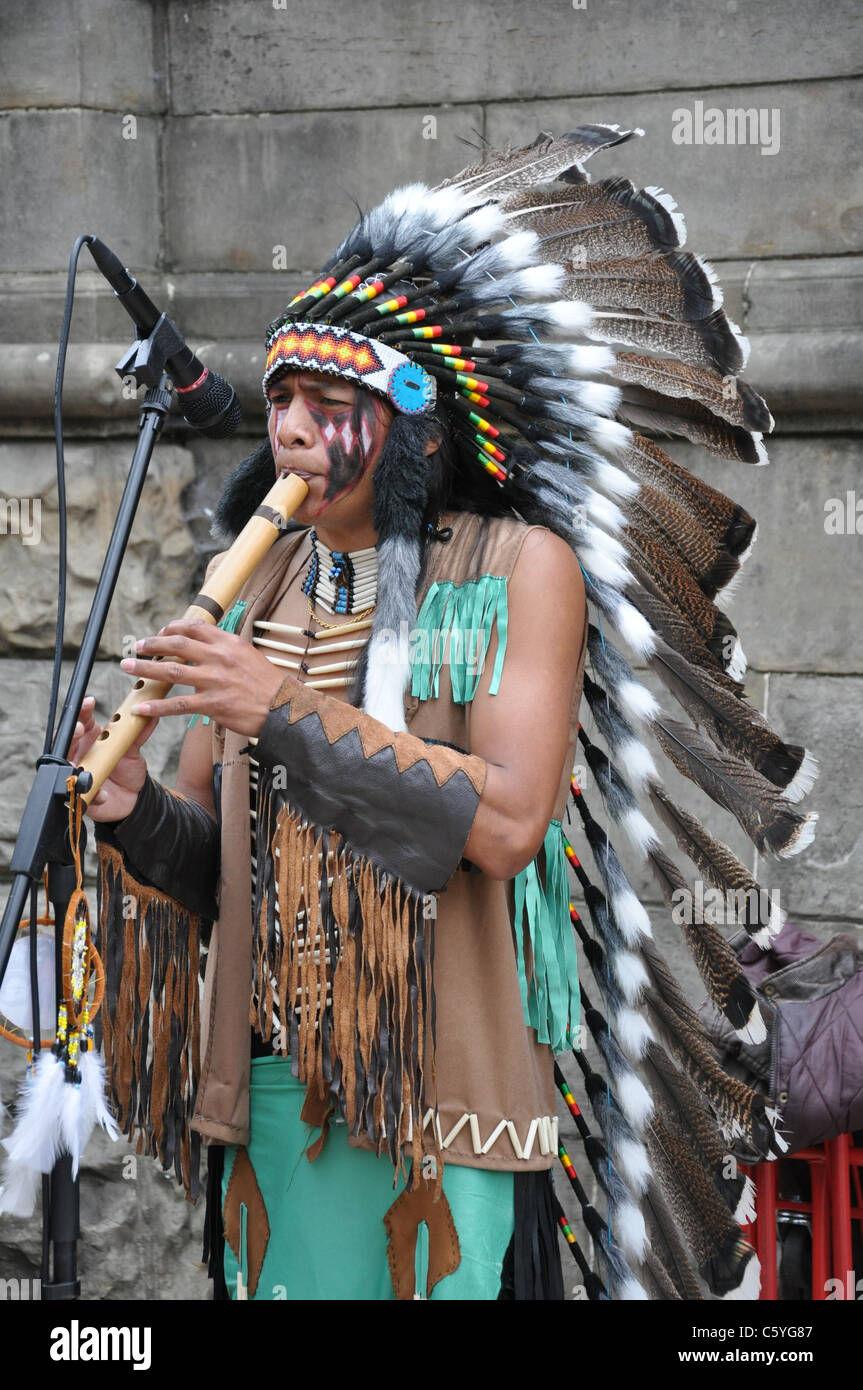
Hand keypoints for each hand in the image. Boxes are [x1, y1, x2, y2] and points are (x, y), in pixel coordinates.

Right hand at [67, 695, 156, 821]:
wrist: (134, 798)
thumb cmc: (128, 769)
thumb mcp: (133, 750)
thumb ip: (139, 733)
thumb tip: (152, 713)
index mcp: (91, 739)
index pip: (82, 721)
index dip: (82, 711)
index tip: (90, 702)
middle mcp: (80, 755)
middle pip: (67, 741)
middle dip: (71, 733)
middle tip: (80, 729)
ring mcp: (77, 774)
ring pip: (66, 767)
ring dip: (71, 765)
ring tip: (77, 764)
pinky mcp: (82, 795)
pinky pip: (81, 794)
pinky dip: (93, 793)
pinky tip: (103, 794)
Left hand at [119, 619, 289, 737]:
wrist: (284, 708)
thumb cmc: (267, 684)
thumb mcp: (248, 655)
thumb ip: (225, 649)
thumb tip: (205, 645)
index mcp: (228, 643)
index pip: (194, 627)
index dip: (172, 628)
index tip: (160, 633)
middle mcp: (219, 657)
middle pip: (177, 645)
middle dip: (152, 644)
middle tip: (137, 647)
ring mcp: (215, 681)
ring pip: (171, 672)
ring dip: (145, 669)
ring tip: (127, 668)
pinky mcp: (213, 704)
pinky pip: (178, 705)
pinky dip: (157, 707)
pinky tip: (140, 708)